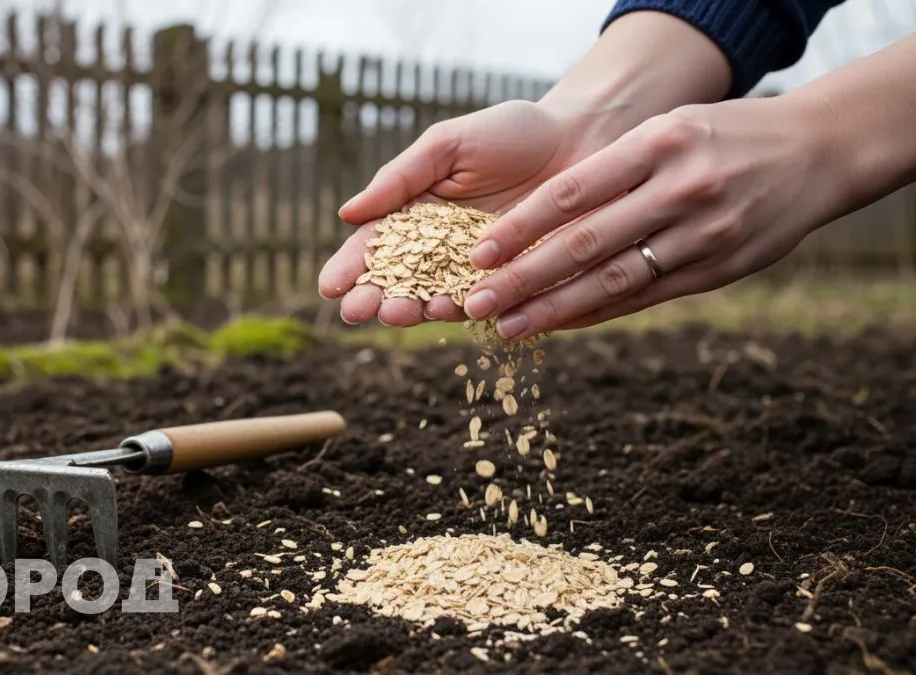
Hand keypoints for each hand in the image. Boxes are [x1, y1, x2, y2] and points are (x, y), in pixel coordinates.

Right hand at [317, 100, 614, 326]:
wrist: (586, 139)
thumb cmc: (513, 134)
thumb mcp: (448, 145)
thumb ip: (401, 178)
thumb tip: (347, 213)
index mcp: (416, 216)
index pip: (374, 248)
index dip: (349, 268)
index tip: (329, 287)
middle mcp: (442, 252)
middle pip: (398, 283)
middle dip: (376, 299)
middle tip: (358, 311)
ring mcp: (479, 273)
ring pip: (438, 300)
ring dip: (415, 310)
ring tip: (399, 312)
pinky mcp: (518, 286)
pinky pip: (491, 306)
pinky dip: (471, 312)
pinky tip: (454, 311)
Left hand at [462, 95, 847, 340]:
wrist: (818, 153)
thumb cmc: (726, 134)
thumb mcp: (670, 129)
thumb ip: (615, 168)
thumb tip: (541, 214)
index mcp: (660, 144)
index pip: (574, 192)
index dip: (521, 227)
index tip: (479, 252)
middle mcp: (681, 190)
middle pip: (586, 244)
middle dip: (525, 279)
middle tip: (476, 303)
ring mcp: (703, 235)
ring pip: (614, 280)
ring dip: (555, 309)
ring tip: (507, 328)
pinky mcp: (717, 270)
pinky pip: (645, 296)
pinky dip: (598, 312)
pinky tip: (560, 324)